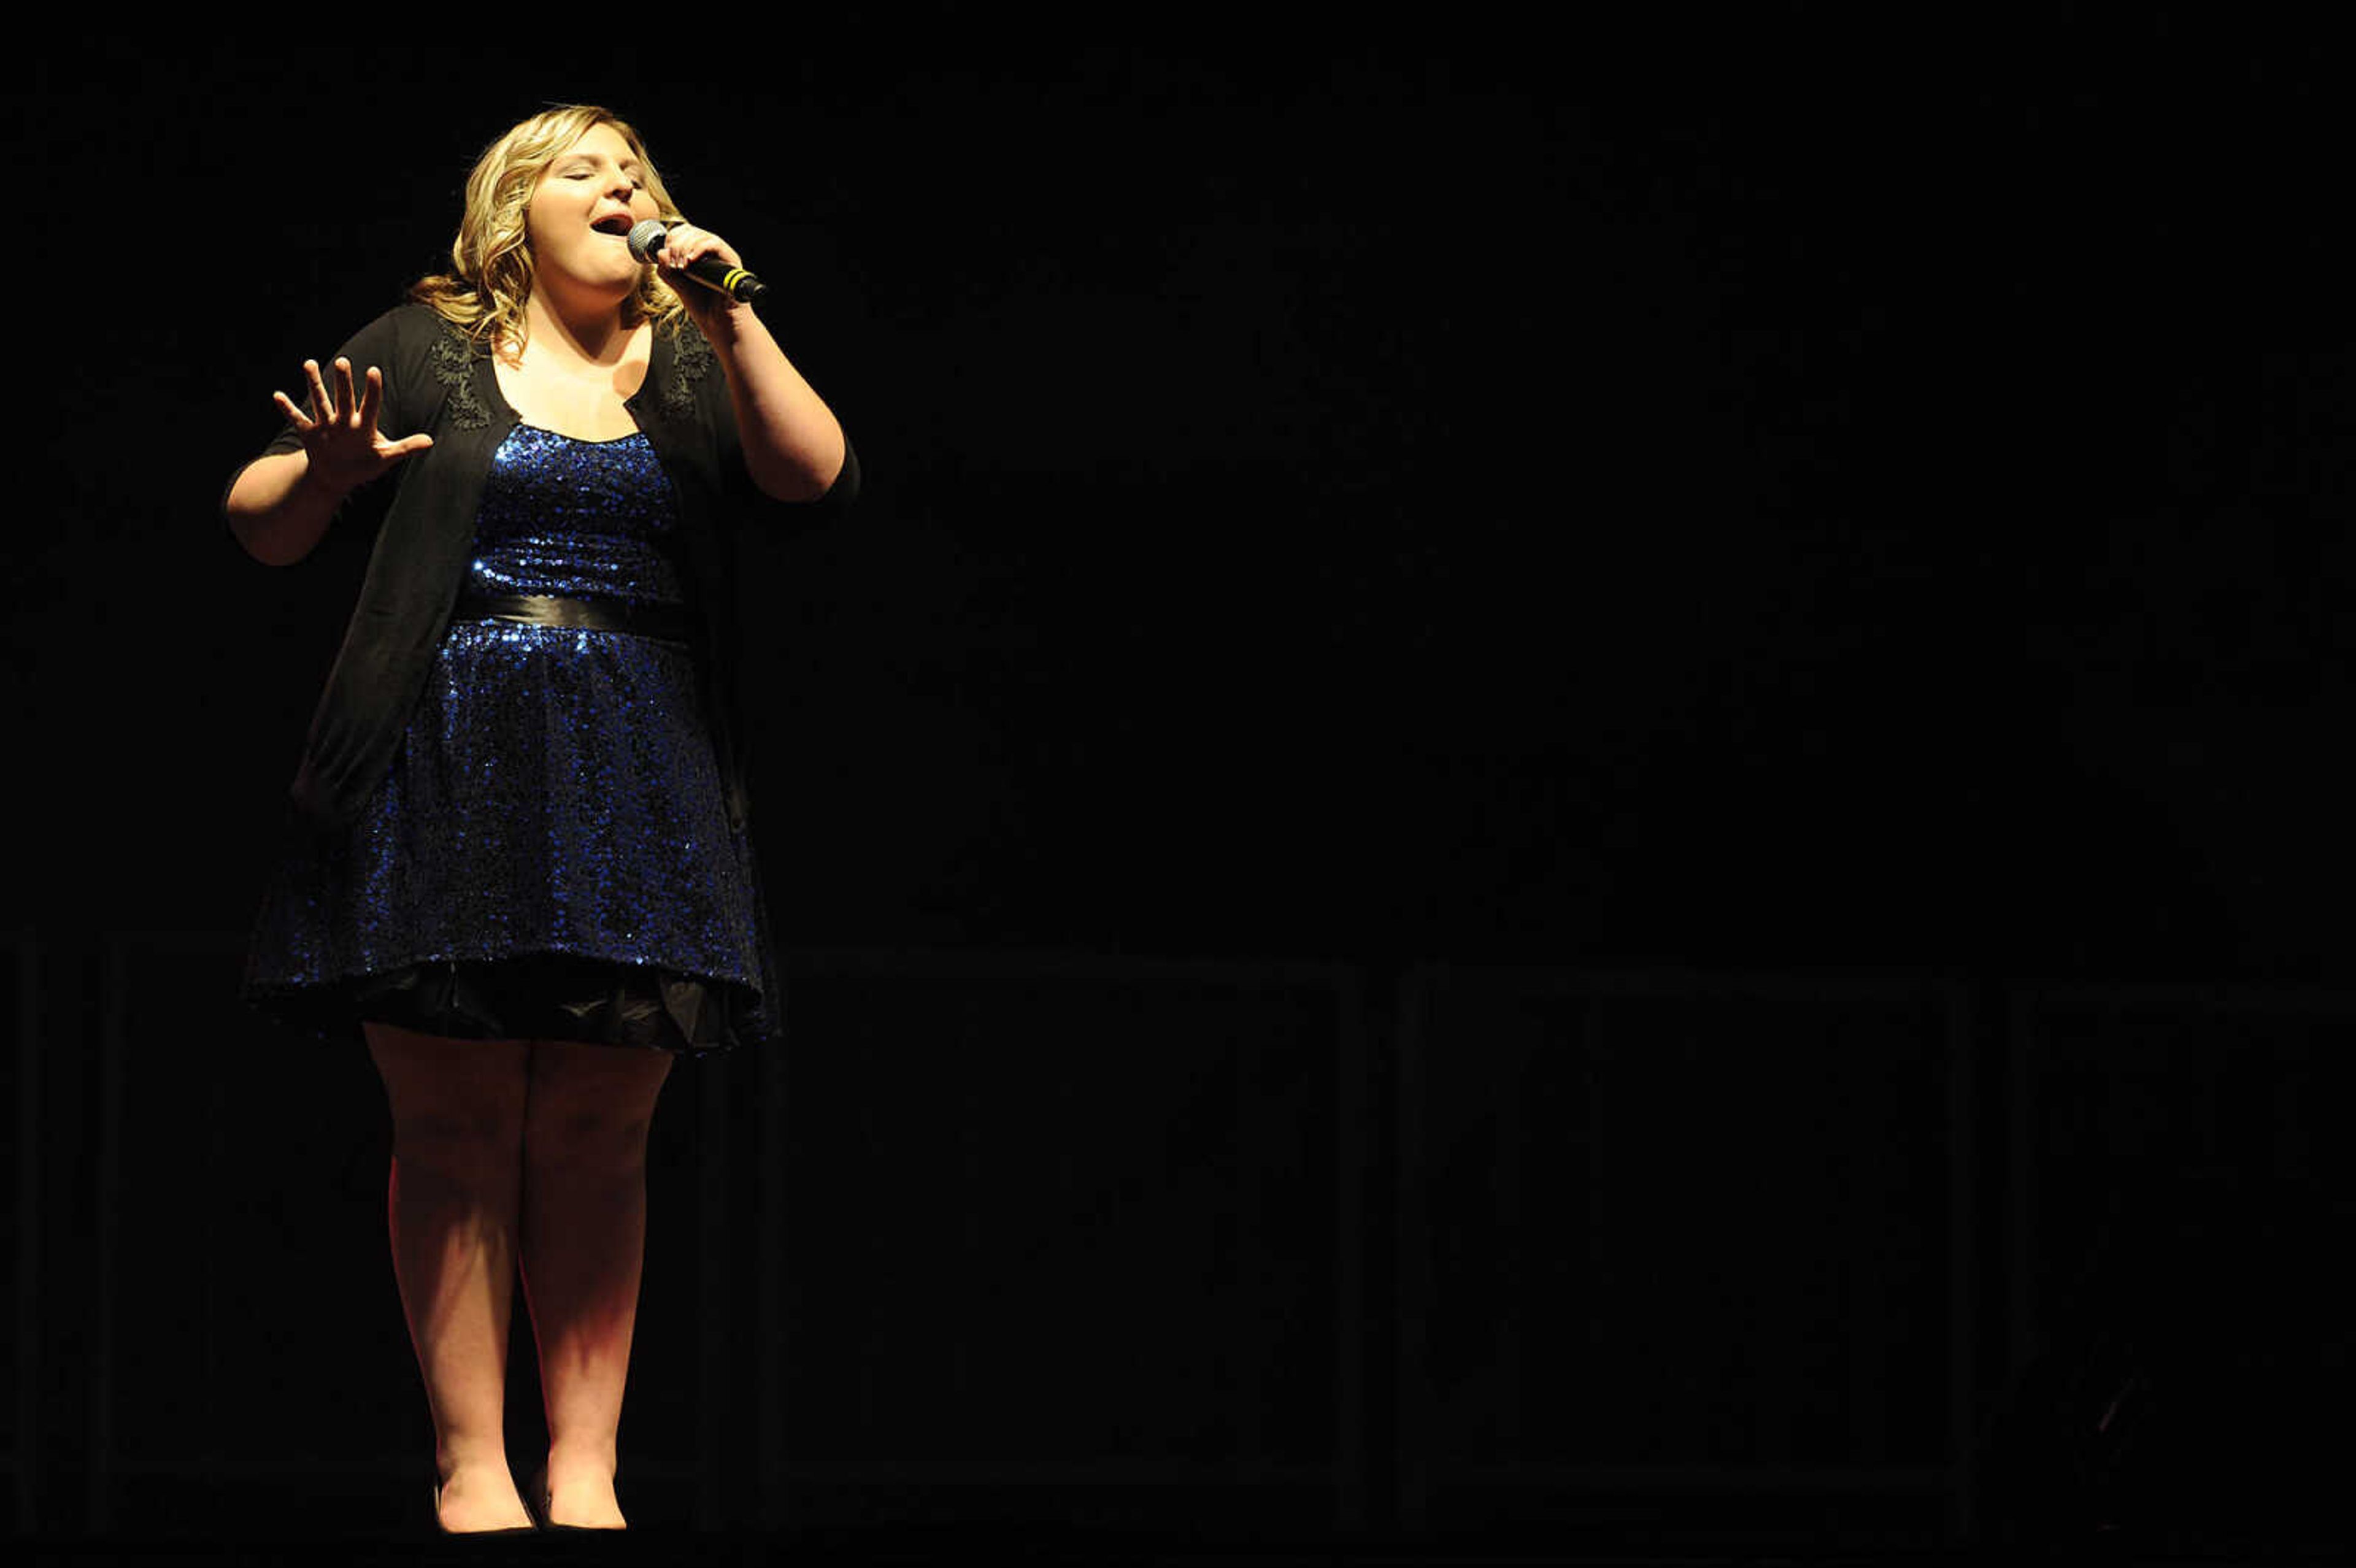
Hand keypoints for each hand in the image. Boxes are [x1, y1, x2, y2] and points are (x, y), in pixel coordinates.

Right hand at [272, 356, 432, 493]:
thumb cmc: (365, 463)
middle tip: (343, 361)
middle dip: (343, 382)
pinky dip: (287, 408)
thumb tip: (430, 441)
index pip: (371, 405)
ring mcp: (326, 425)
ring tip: (309, 363)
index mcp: (364, 425)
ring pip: (320, 401)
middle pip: (344, 398)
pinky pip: (297, 419)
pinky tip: (278, 395)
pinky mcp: (310, 433)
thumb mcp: (386, 457)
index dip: (373, 390)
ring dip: (314, 384)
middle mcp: (345, 420)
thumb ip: (406, 448)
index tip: (374, 370)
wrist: (338, 476)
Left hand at [653, 222, 752, 324]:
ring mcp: (722, 256)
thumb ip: (668, 271)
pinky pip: (714, 244)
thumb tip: (660, 253)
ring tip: (681, 267)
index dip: (671, 239)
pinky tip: (690, 263)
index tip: (666, 256)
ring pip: (701, 235)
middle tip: (673, 264)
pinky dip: (698, 250)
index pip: (684, 233)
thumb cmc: (704, 308)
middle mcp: (712, 252)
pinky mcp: (731, 261)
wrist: (720, 325)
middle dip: (676, 245)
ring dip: (684, 249)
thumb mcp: (679, 287)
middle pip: (690, 231)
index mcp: (700, 255)